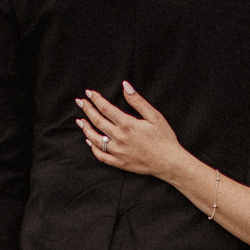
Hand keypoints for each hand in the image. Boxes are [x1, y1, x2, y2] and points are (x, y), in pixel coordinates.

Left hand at [78, 82, 192, 179]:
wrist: (169, 162)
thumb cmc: (164, 138)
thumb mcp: (154, 116)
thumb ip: (137, 101)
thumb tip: (125, 86)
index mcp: (127, 124)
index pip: (105, 108)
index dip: (96, 99)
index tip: (89, 93)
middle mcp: (119, 138)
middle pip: (97, 121)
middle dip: (87, 110)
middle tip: (80, 102)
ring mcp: (117, 152)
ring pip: (95, 139)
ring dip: (86, 129)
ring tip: (80, 121)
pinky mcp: (119, 163)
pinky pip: (101, 156)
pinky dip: (93, 148)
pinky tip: (90, 141)